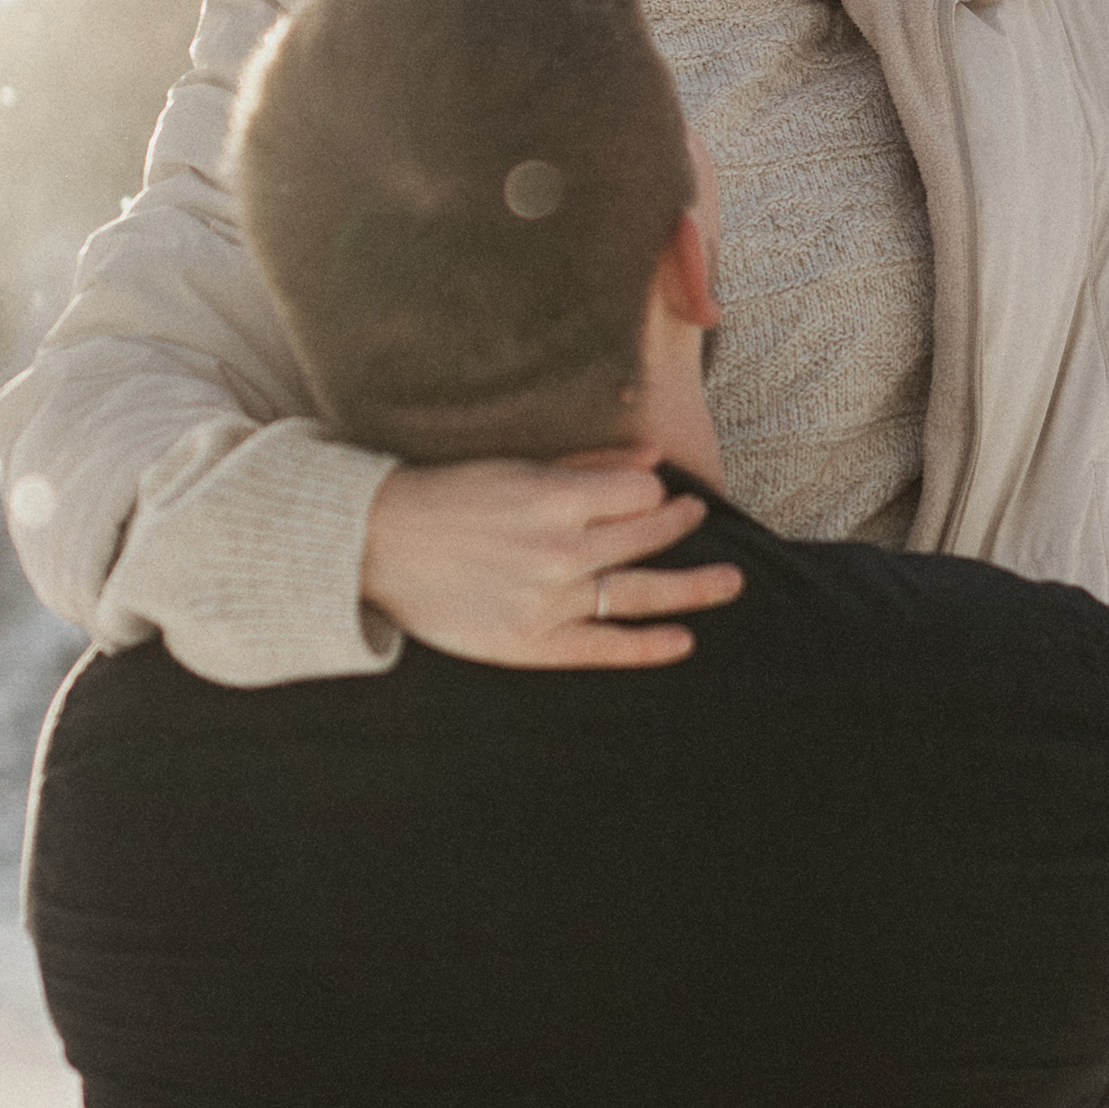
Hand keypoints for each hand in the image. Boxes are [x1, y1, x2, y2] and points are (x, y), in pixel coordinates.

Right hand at [361, 453, 743, 668]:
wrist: (375, 545)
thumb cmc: (445, 496)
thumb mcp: (514, 465)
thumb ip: (587, 463)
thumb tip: (652, 458)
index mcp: (554, 499)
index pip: (639, 495)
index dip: (649, 490)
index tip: (650, 490)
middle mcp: (558, 552)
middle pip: (647, 537)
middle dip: (680, 524)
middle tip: (695, 517)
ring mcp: (548, 602)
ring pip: (640, 592)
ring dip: (693, 588)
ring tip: (732, 581)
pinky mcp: (530, 644)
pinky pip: (604, 649)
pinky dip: (648, 647)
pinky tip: (683, 641)